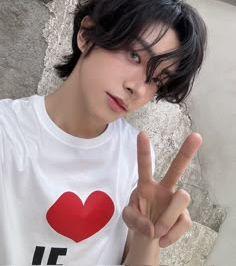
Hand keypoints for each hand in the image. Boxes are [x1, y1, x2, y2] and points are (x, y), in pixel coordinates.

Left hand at [122, 131, 201, 247]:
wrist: (149, 236)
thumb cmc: (138, 219)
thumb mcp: (128, 218)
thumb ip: (134, 220)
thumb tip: (152, 228)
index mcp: (146, 185)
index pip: (145, 166)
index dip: (143, 151)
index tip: (141, 133)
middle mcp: (164, 188)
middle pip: (177, 168)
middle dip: (186, 152)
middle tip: (196, 136)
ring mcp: (176, 201)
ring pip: (182, 197)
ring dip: (168, 218)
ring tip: (157, 231)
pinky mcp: (184, 216)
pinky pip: (184, 222)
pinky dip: (172, 234)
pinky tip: (163, 239)